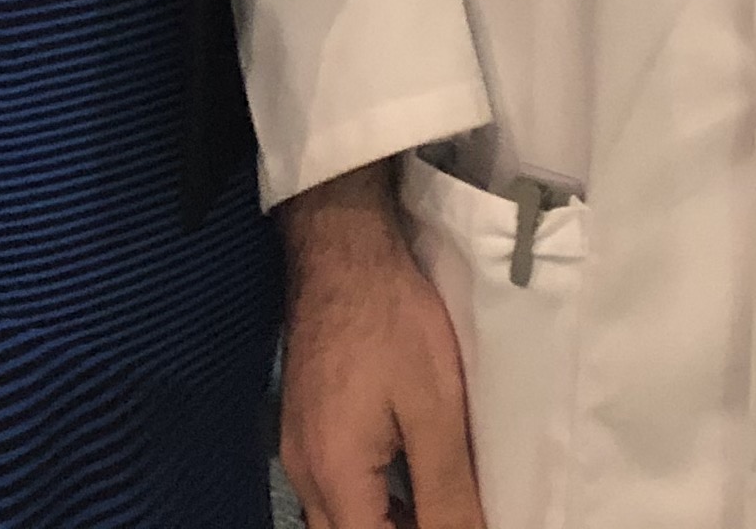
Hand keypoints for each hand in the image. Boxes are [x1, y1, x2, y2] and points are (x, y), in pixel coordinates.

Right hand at [277, 162, 483, 528]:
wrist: (343, 254)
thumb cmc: (392, 323)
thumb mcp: (435, 408)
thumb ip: (447, 489)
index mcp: (335, 478)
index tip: (455, 523)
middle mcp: (305, 474)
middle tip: (450, 515)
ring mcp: (299, 450)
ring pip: (336, 518)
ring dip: (384, 521)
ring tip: (437, 506)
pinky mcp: (305, 427)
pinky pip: (334, 489)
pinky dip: (371, 499)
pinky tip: (410, 479)